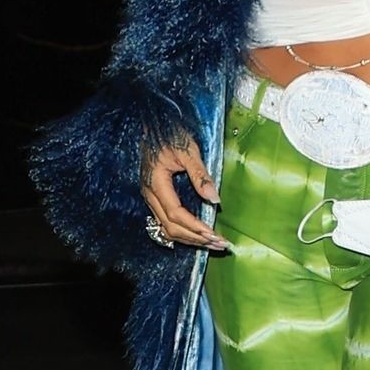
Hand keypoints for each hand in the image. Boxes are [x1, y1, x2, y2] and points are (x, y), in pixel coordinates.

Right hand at [140, 129, 228, 249]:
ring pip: (167, 229)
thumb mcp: (189, 151)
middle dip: (196, 238)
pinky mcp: (155, 198)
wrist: (155, 125)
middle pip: (171, 227)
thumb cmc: (171, 134)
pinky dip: (183, 232)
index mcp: (156, 184)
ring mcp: (151, 198)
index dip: (194, 227)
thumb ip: (200, 176)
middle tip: (219, 244)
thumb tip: (214, 200)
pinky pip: (166, 223)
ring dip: (190, 239)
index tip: (214, 234)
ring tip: (212, 243)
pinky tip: (197, 236)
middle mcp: (150, 195)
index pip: (175, 213)